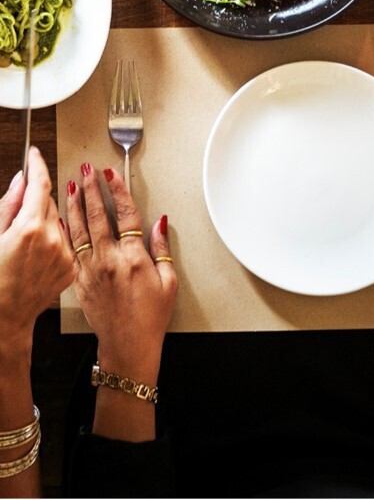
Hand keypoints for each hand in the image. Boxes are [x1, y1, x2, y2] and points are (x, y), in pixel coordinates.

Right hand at [0, 148, 74, 356]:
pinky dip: (53, 244)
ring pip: (59, 223)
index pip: (40, 184)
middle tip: (18, 214)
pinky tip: (35, 258)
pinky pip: (65, 244)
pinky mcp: (71, 267)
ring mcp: (65, 254)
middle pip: (50, 203)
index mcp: (29, 228)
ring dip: (45, 224)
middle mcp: (52, 239)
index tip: (35, 154)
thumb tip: (21, 180)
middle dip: (36, 202)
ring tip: (24, 244)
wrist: (2, 320)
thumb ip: (8, 206)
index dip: (37, 165)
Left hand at [65, 164, 175, 384]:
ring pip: (78, 231)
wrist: (126, 345)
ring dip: (73, 207)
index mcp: (133, 258)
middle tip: (86, 171)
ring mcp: (90, 271)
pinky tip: (62, 221)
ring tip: (69, 188)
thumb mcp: (168, 280)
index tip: (111, 174)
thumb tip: (159, 222)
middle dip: (90, 190)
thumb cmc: (150, 316)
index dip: (117, 191)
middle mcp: (108, 261)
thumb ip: (162, 248)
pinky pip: (70, 251)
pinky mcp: (79, 281)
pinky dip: (65, 232)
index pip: (124, 215)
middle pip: (96, 217)